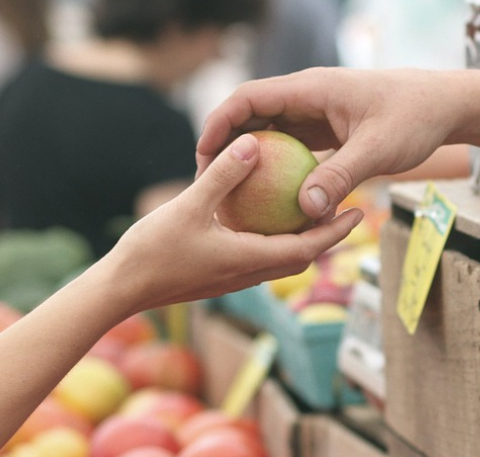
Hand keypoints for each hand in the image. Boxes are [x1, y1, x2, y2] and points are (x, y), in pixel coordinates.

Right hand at [105, 133, 363, 313]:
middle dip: (327, 236)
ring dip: (300, 239)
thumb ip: (223, 176)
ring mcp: (233, 278)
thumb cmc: (152, 251)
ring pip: (279, 259)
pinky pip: (256, 257)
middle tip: (347, 209)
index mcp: (250, 260)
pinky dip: (272, 240)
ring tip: (312, 211)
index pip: (307, 248)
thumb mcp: (189, 206)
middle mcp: (248, 274)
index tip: (359, 212)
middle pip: (300, 256)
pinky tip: (263, 218)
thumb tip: (253, 144)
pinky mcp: (218, 276)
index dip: (336, 231)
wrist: (121, 290)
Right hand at [196, 67, 458, 219]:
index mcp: (311, 89)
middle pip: (251, 116)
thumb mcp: (378, 150)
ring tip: (231, 196)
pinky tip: (270, 202)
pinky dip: (277, 171)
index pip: (249, 98)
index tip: (203, 156)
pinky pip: (292, 149)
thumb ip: (340, 177)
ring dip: (250, 160)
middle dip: (226, 146)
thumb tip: (305, 210)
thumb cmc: (414, 118)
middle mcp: (307, 98)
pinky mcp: (326, 131)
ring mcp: (316, 114)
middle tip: (208, 183)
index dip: (220, 124)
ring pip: (270, 134)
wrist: (444, 107)